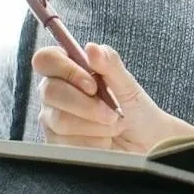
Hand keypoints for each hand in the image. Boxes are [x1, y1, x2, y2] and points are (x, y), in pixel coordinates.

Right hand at [31, 42, 193, 153]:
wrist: (146, 145)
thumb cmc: (137, 112)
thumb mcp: (128, 86)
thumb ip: (110, 64)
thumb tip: (92, 48)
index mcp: (70, 71)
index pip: (46, 59)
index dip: (66, 69)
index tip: (92, 85)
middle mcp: (56, 93)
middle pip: (50, 91)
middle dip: (86, 105)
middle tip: (112, 113)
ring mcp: (53, 119)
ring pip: (60, 120)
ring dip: (95, 125)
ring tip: (113, 126)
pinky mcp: (56, 145)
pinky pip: (66, 143)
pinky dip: (93, 142)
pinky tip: (104, 141)